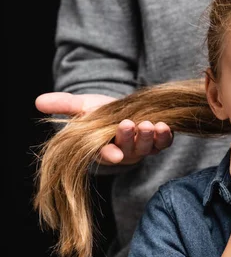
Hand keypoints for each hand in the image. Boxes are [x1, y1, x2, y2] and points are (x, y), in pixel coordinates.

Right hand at [35, 92, 173, 165]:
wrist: (120, 108)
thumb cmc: (98, 111)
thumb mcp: (81, 106)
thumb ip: (63, 105)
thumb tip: (38, 101)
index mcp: (101, 148)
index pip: (105, 155)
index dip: (109, 155)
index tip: (115, 155)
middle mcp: (122, 152)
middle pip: (128, 151)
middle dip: (130, 139)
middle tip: (131, 125)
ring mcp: (140, 148)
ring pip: (146, 148)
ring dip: (149, 138)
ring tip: (150, 124)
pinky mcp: (156, 142)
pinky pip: (162, 143)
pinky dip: (165, 137)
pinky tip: (165, 126)